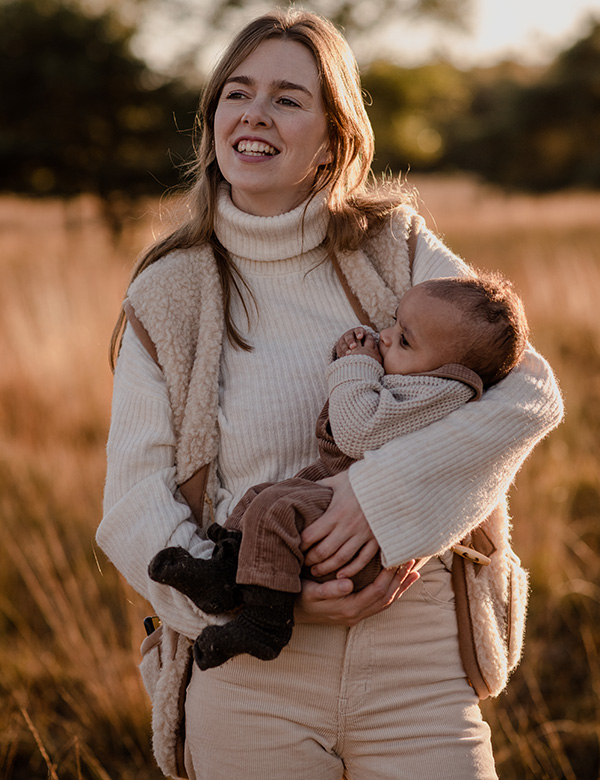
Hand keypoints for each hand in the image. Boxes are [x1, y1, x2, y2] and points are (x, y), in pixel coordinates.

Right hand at [295, 563, 418, 625]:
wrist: (290, 613)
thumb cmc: (299, 597)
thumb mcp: (310, 592)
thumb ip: (329, 590)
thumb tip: (348, 584)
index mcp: (348, 608)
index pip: (377, 592)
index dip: (389, 576)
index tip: (399, 560)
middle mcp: (356, 614)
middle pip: (386, 597)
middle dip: (400, 579)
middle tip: (412, 560)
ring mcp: (357, 615)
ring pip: (386, 602)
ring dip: (399, 586)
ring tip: (413, 570)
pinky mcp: (355, 611)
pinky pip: (379, 602)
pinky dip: (392, 592)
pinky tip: (399, 583)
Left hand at [300, 471, 377, 577]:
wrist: (391, 482)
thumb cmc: (362, 480)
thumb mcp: (338, 480)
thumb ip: (321, 486)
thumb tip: (304, 488)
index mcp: (335, 512)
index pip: (311, 535)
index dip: (301, 544)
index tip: (295, 547)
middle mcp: (348, 526)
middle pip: (323, 551)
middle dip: (310, 560)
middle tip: (303, 563)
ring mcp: (363, 534)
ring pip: (341, 559)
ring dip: (326, 568)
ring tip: (316, 571)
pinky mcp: (376, 539)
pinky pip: (363, 559)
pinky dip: (351, 570)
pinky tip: (341, 575)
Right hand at [336, 328, 381, 363]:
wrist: (352, 349)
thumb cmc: (365, 346)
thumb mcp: (369, 342)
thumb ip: (375, 342)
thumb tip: (389, 342)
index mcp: (358, 332)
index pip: (358, 330)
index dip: (359, 333)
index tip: (361, 337)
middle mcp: (350, 335)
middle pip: (349, 336)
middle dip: (351, 341)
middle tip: (354, 347)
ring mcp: (343, 341)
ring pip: (343, 343)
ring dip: (346, 348)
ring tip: (349, 353)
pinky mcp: (339, 347)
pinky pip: (339, 349)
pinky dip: (341, 353)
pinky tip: (344, 357)